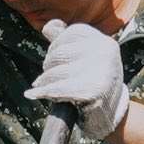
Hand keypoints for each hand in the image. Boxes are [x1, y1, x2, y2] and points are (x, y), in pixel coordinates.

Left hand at [25, 19, 129, 139]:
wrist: (111, 117)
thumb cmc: (94, 86)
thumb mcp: (86, 59)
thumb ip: (67, 42)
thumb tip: (48, 26)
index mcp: (105, 42)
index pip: (71, 32)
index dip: (56, 46)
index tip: (54, 61)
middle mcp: (106, 53)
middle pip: (60, 52)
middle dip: (49, 67)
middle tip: (49, 78)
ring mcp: (102, 71)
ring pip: (56, 72)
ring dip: (45, 83)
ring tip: (46, 89)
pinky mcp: (94, 91)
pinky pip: (58, 89)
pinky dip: (43, 92)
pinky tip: (32, 94)